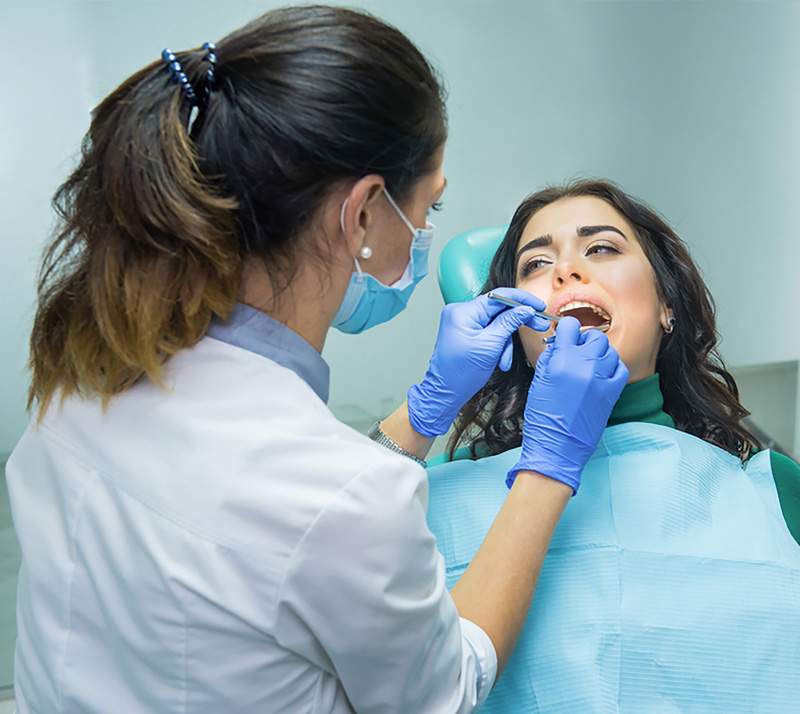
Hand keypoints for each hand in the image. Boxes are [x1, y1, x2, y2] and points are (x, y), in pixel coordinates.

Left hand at [407, 288, 550, 437]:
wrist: (445, 391)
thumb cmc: (461, 373)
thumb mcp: (490, 346)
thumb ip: (509, 323)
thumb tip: (525, 309)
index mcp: (463, 312)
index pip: (498, 296)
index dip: (522, 300)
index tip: (539, 306)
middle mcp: (460, 312)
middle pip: (498, 309)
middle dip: (517, 322)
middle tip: (539, 325)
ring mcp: (462, 322)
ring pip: (496, 323)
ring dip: (505, 342)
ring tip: (504, 361)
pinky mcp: (465, 331)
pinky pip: (489, 331)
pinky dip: (497, 345)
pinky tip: (498, 360)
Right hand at [507, 316, 628, 492]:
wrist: (558, 447)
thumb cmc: (543, 416)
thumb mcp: (539, 380)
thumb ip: (551, 356)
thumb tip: (560, 342)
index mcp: (561, 360)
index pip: (570, 325)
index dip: (567, 329)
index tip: (566, 336)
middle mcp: (583, 365)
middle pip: (594, 336)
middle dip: (585, 340)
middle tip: (577, 351)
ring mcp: (601, 378)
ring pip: (609, 350)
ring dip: (599, 353)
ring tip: (589, 365)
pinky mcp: (612, 391)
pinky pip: (620, 368)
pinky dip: (612, 367)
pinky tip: (602, 374)